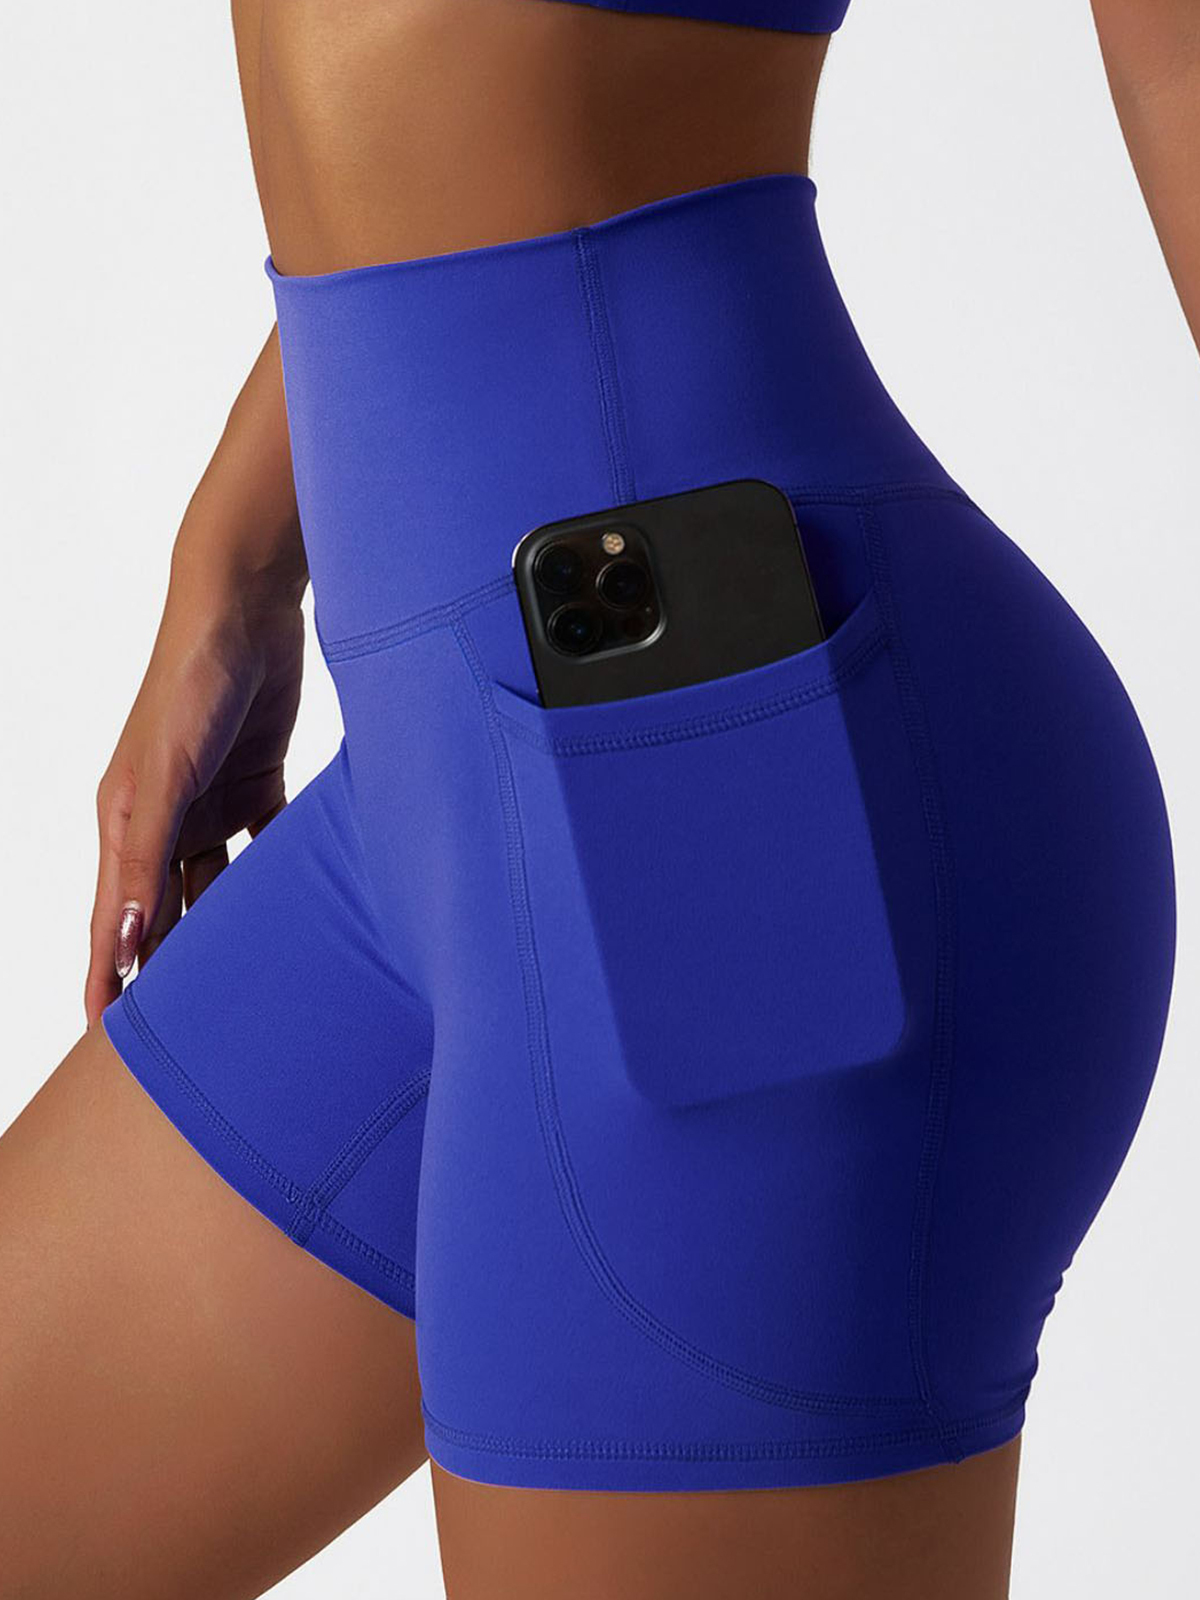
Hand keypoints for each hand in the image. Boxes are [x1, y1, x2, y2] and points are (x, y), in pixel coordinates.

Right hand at [86, 579, 303, 1025]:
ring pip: (220, 885)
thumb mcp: (167, 771)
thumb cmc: (191, 680)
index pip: (115, 920)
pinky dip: (278, 876)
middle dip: (173, 965)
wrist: (245, 605)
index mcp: (127, 822)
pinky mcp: (258, 782)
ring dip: (231, 928)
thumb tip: (125, 939)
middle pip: (168, 911)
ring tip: (253, 982)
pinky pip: (268, 845)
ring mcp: (212, 802)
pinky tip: (304, 910)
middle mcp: (165, 819)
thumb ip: (147, 856)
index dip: (110, 978)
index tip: (108, 1041)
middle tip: (196, 1029)